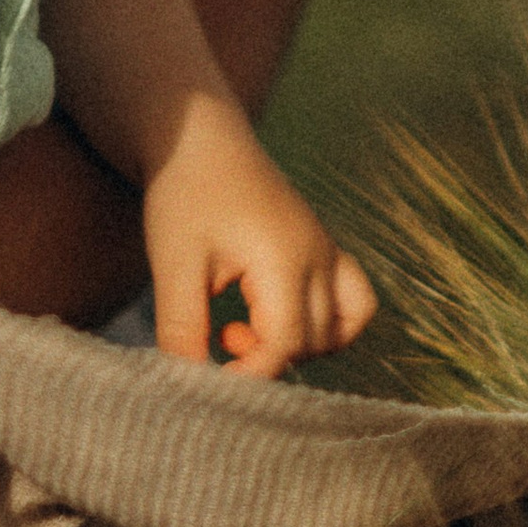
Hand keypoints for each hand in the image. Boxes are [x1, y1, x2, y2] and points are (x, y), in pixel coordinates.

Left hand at [143, 105, 378, 379]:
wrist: (200, 139)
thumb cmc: (185, 196)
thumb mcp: (173, 265)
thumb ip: (182, 329)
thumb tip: (186, 387)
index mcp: (284, 259)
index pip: (284, 344)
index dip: (248, 375)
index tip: (206, 379)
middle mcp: (318, 257)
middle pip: (310, 342)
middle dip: (264, 360)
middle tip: (216, 336)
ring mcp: (327, 252)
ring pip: (339, 330)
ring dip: (295, 347)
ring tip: (244, 327)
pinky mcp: (324, 250)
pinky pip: (354, 303)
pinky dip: (328, 328)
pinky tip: (276, 319)